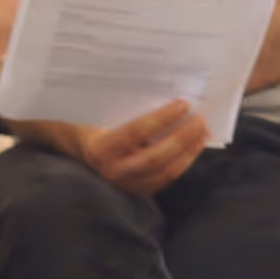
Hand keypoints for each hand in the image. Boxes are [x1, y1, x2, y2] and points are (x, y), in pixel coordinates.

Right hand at [39, 100, 208, 198]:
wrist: (77, 151)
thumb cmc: (90, 124)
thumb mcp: (99, 112)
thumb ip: (123, 106)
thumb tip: (158, 87)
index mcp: (100, 148)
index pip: (137, 132)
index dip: (162, 118)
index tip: (182, 103)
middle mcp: (113, 171)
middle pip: (156, 158)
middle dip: (182, 138)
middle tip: (199, 119)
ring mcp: (127, 184)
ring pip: (166, 172)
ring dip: (189, 151)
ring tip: (202, 131)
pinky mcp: (139, 190)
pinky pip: (167, 178)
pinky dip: (185, 161)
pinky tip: (194, 146)